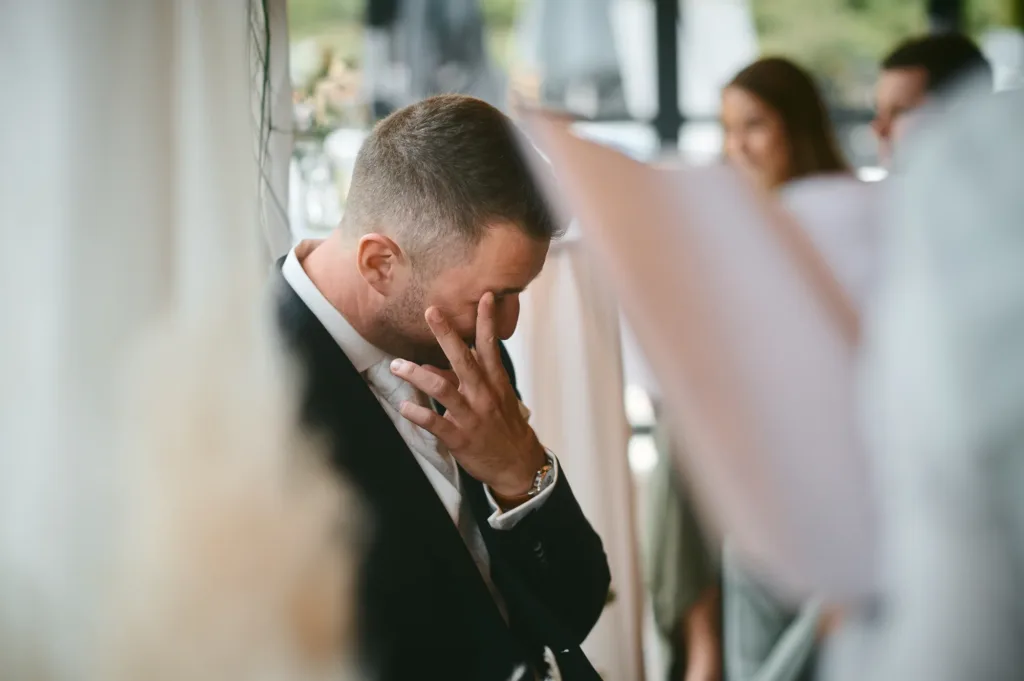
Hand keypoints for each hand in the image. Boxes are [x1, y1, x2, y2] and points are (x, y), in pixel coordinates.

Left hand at [389, 293, 546, 498]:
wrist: (518, 464)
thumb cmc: (503, 427)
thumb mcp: (492, 398)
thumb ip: (463, 380)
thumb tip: (431, 367)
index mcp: (494, 382)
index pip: (490, 345)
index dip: (487, 321)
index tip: (484, 297)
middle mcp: (483, 394)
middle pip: (463, 359)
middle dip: (447, 335)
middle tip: (431, 312)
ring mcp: (472, 415)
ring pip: (443, 390)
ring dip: (418, 375)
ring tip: (397, 366)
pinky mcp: (460, 437)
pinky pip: (436, 424)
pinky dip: (418, 414)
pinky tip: (403, 406)